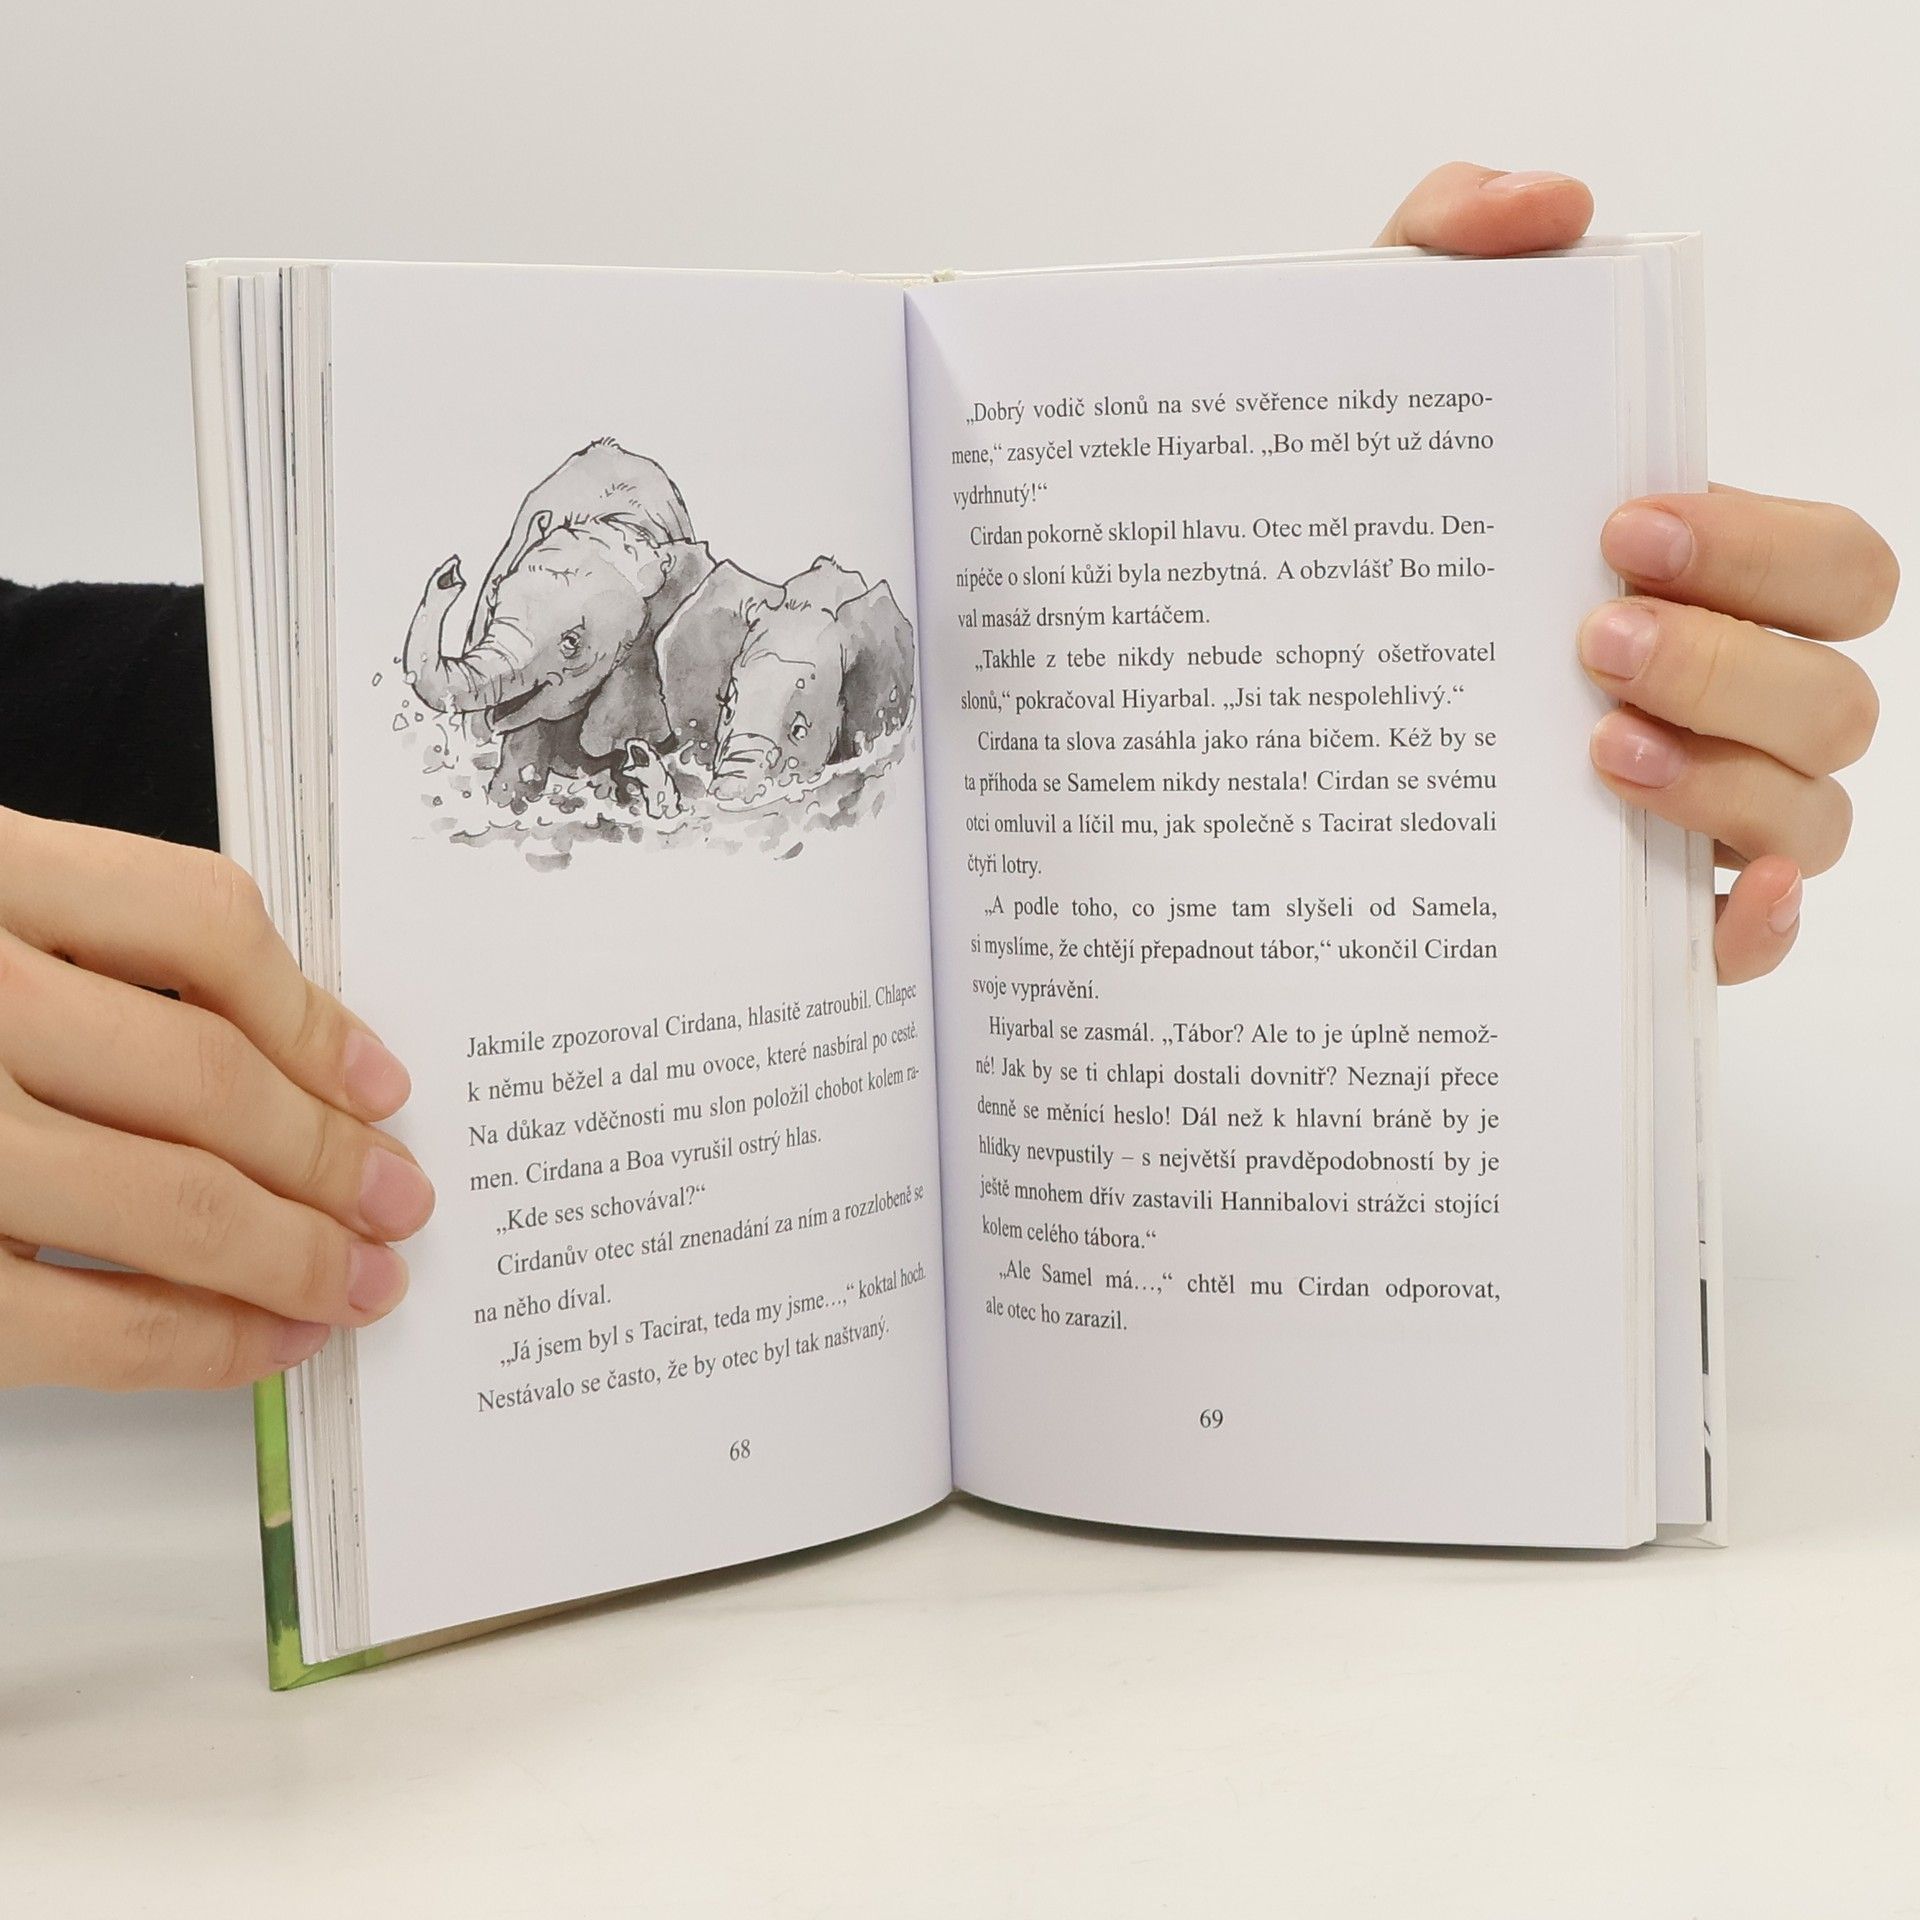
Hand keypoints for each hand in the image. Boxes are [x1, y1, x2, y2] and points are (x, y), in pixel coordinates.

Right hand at [0, 809, 433, 1389]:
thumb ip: (91, 955)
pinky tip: (260, 1341)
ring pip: (161, 1198)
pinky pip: (75, 1325)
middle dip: (329, 1157)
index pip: (197, 922)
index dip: (314, 1015)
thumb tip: (304, 1064)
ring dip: (291, 1254)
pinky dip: (193, 1342)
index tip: (382, 1084)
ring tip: (364, 1281)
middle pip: (201, 1076)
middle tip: (405, 1203)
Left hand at [1377, 163, 1897, 981]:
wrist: (1244, 703)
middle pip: (1838, 693)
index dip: (1761, 547)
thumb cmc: (1355, 547)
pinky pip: (1746, 942)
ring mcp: (1691, 814)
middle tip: (1593, 640)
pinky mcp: (1639, 920)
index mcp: (1696, 585)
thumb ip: (1445, 255)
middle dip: (1737, 663)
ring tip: (1587, 749)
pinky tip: (1698, 899)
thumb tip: (1543, 203)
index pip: (1829, 567)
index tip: (1622, 527)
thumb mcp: (1372, 388)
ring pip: (1812, 815)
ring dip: (1726, 782)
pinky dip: (1746, 925)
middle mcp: (1721, 698)